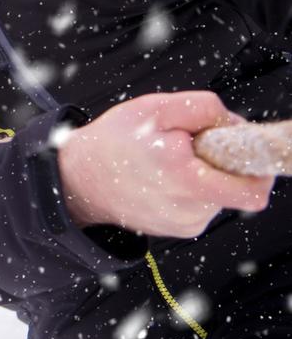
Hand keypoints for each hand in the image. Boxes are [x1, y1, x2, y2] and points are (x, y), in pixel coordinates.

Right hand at [57, 91, 273, 236]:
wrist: (79, 180)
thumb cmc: (115, 141)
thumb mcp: (154, 108)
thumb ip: (203, 108)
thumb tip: (236, 125)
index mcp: (183, 176)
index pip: (251, 189)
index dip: (259, 165)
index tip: (249, 151)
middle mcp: (189, 207)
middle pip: (239, 185)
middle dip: (224, 162)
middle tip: (193, 147)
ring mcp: (186, 223)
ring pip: (221, 193)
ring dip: (206, 174)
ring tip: (169, 162)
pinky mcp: (181, 230)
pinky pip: (205, 204)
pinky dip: (193, 189)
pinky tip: (164, 179)